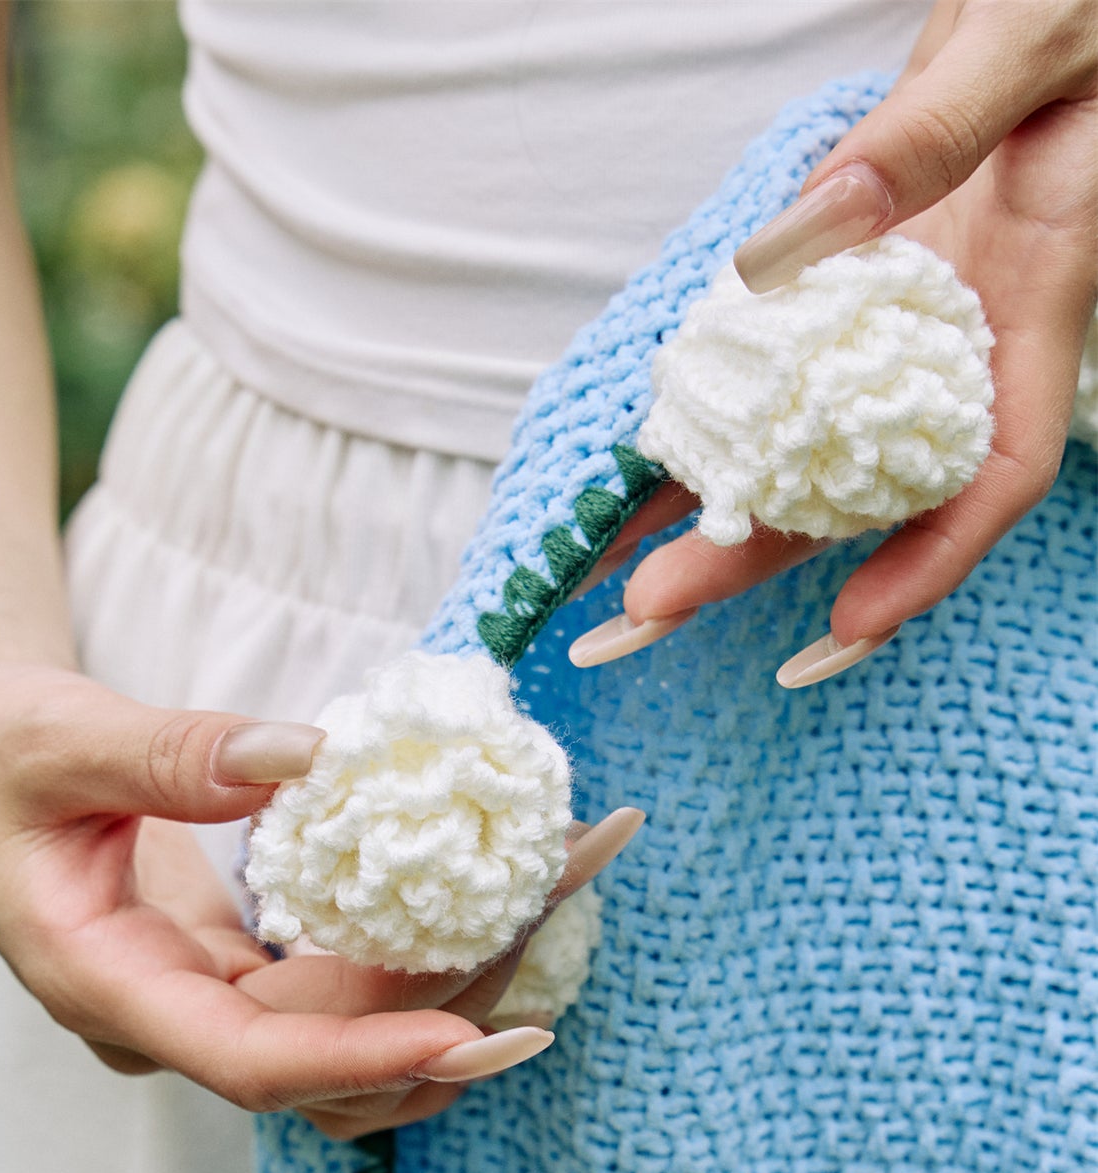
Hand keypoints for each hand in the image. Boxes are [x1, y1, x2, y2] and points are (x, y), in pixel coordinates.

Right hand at [0, 663, 640, 1140]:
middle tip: (560, 910)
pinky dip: (422, 959)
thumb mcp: (59, 736)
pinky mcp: (238, 974)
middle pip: (326, 1065)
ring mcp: (203, 1004)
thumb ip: (174, 752)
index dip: (359, 1059)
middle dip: (448, 1010)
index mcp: (103, 986)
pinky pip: (345, 997)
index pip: (245, 1061)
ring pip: (349, 1045)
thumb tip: (313, 756)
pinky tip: (499, 899)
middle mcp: (164, 1020)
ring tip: (558, 891)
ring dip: (455, 990)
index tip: (470, 1034)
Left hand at [569, 0, 1096, 687]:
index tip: (847, 623)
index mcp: (1032, 300)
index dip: (928, 561)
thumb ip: (939, 128)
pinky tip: (638, 453)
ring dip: (709, 502)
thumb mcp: (1039, 39)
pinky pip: (772, 355)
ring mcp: (895, 310)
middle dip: (752, 554)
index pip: (994, 471)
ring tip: (609, 564)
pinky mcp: (845, 272)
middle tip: (646, 608)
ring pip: (800, 433)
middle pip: (857, 480)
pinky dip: (709, 406)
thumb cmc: (1080, 4)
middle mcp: (954, 332)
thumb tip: (826, 223)